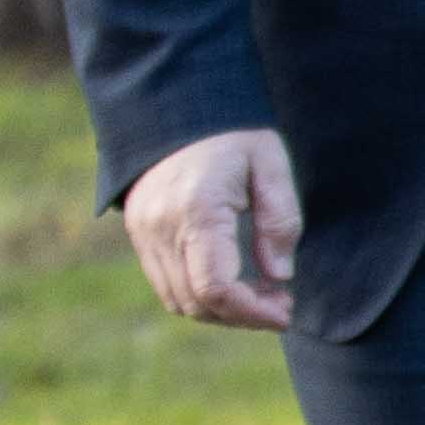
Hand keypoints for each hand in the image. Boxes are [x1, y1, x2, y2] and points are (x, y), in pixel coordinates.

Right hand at [120, 126, 301, 328]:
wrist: (178, 108)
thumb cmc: (233, 134)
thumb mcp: (270, 164)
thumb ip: (279, 220)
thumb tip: (279, 276)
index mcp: (197, 210)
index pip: (216, 287)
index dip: (252, 312)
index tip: (285, 314)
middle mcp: (162, 228)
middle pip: (196, 302)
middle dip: (242, 316)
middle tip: (282, 304)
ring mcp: (144, 234)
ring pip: (178, 300)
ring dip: (221, 311)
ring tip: (262, 295)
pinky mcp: (140, 235)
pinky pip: (166, 284)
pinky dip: (200, 297)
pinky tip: (234, 283)